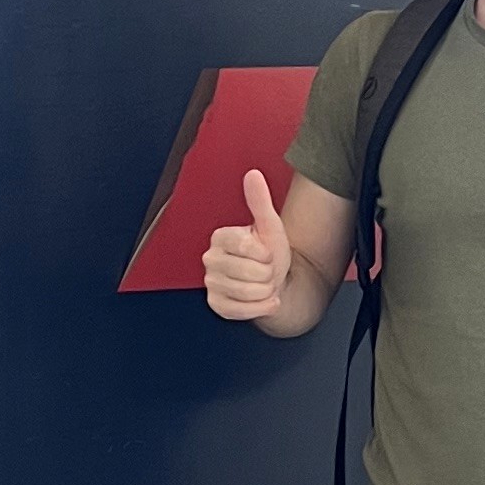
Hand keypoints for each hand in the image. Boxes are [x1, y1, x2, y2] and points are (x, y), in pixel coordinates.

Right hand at [204, 168, 292, 326]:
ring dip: (265, 291)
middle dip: (267, 274)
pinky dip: (260, 308)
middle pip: (248, 272)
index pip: (245, 246)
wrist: (275, 282)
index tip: (266, 252)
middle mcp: (210, 259)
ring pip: (247, 293)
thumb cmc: (270, 253)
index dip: (265, 253)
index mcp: (220, 237)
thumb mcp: (269, 226)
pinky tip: (266, 300)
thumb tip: (253, 174)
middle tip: (265, 270)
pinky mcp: (215, 304)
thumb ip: (260, 201)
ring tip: (264, 284)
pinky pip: (241, 311)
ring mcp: (211, 283)